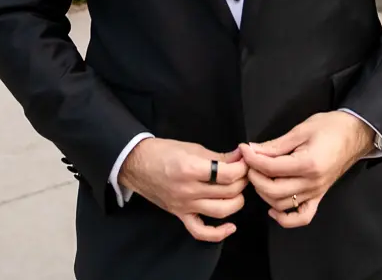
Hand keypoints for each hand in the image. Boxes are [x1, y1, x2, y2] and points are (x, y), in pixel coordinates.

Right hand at [119, 140, 248, 242]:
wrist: (137, 164)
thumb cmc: (163, 152)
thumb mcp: (192, 148)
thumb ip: (218, 156)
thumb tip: (241, 157)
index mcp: (190, 169)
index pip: (228, 174)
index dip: (242, 167)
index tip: (245, 161)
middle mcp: (188, 190)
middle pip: (228, 192)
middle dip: (242, 181)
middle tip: (243, 173)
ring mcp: (184, 206)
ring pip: (220, 211)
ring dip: (236, 201)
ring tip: (237, 190)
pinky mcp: (180, 216)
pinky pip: (200, 232)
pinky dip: (218, 233)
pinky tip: (231, 227)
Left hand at [239, 111, 374, 227]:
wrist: (355, 133)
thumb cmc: (330, 127)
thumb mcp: (301, 130)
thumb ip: (275, 145)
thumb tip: (252, 150)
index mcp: (308, 164)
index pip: (270, 168)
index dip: (252, 159)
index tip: (244, 149)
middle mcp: (312, 183)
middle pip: (272, 190)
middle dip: (254, 177)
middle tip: (249, 162)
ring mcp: (316, 193)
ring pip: (281, 205)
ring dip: (264, 193)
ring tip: (259, 176)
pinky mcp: (319, 197)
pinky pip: (302, 217)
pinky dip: (285, 219)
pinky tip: (273, 208)